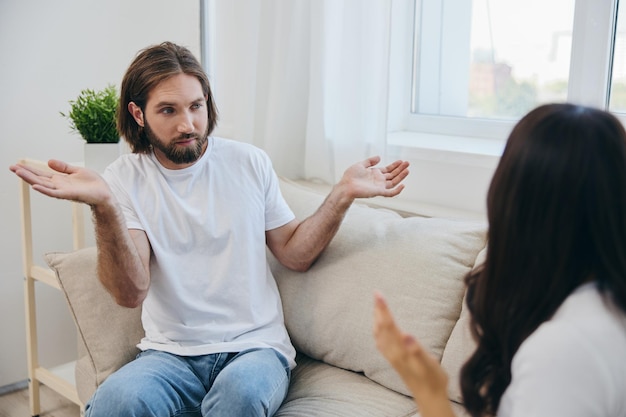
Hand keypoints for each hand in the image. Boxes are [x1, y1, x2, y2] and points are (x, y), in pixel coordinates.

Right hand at [10, 159, 112, 205]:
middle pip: (39, 179)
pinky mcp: (70, 194)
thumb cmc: (93, 185)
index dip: (30, 169)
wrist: (106, 194)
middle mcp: (59, 186)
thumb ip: (63, 167)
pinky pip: (55, 193)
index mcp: (60, 180)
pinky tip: (35, 186)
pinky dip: (45, 190)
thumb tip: (48, 161)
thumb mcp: (77, 171)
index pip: (41, 174)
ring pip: (43, 185)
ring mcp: (63, 191)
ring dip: (31, 179)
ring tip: (19, 173)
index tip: (17, 165)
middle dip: (25, 173)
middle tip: (12, 167)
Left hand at [338, 156, 408, 198]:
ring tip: (407, 170)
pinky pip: (390, 193)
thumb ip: (370, 161)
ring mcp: (379, 186)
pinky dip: (397, 191)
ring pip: (394, 182)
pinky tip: (403, 185)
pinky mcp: (379, 192)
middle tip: (407, 163)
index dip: (395, 165)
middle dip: (400, 169)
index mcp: (375, 173)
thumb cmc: (350, 177)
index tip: (401, 161)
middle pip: (393, 174)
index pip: (388, 169)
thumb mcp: (361, 164)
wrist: (346, 186)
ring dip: (401, 176)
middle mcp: (378, 180)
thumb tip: (379, 157)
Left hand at [373, 292, 453, 416]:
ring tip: (376, 307)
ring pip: (379, 335)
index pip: (388, 324)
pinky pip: (381, 343)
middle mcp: (392, 353)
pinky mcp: (394, 361)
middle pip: (381, 327)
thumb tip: (407, 336)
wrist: (429, 397)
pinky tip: (379, 330)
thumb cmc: (432, 379)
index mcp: (400, 350)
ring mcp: (392, 357)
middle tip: (376, 294)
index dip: (383, 309)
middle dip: (378, 310)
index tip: (378, 294)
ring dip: (377, 319)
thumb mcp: (429, 364)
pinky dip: (378, 332)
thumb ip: (417, 350)